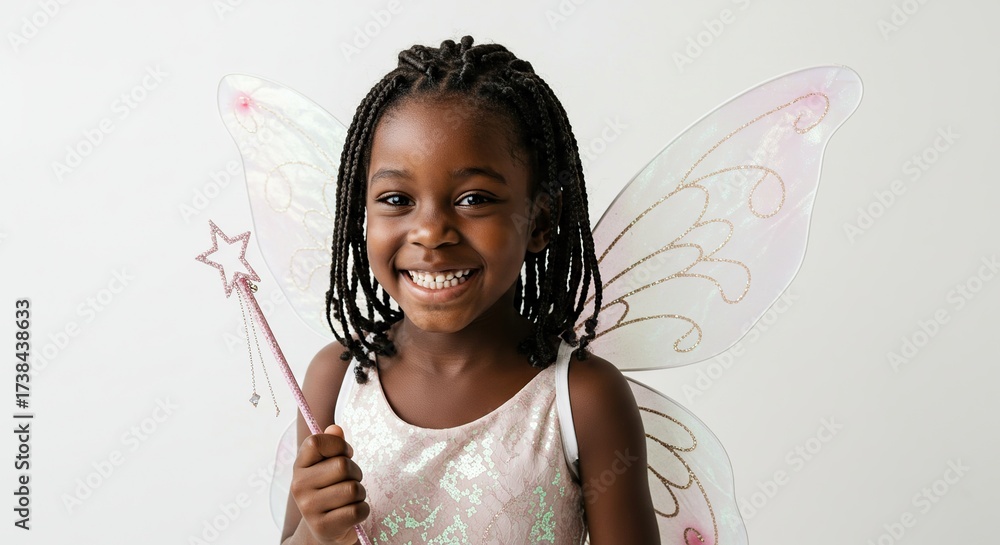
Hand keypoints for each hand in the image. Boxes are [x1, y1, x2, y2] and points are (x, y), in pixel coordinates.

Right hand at [290, 425, 368, 544]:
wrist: (325, 530)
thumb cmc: (330, 491)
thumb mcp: (328, 466)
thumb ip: (333, 445)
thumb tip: (336, 428)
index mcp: (299, 466)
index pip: (317, 442)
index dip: (339, 445)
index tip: (345, 455)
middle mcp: (298, 486)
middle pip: (343, 466)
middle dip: (356, 473)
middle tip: (350, 481)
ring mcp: (309, 509)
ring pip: (353, 489)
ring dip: (360, 493)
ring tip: (350, 499)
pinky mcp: (323, 528)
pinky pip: (357, 510)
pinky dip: (363, 511)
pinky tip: (352, 513)